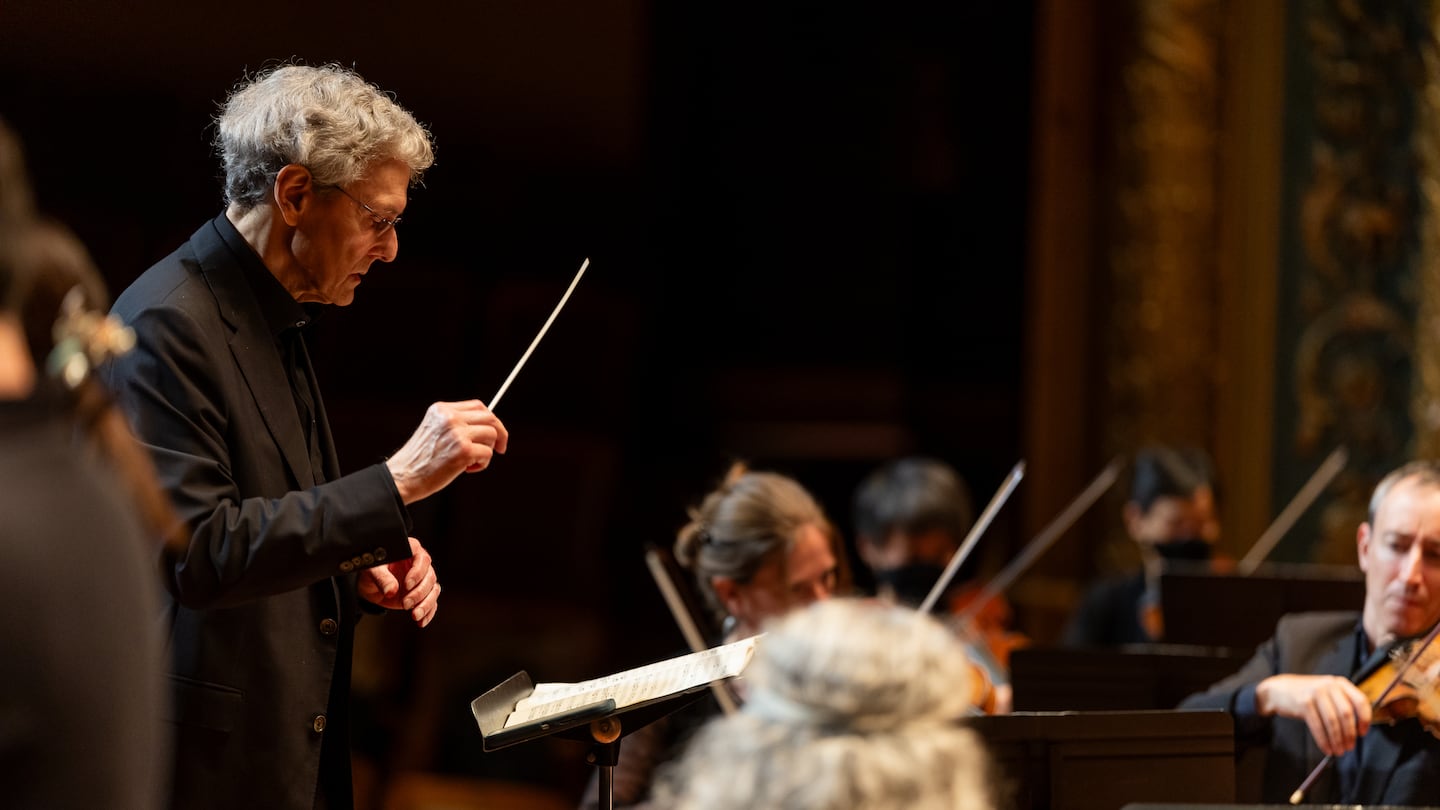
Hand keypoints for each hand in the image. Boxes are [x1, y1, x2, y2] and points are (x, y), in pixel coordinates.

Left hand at [358, 537, 440, 626]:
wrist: (370, 584)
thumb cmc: (371, 570)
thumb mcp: (372, 571)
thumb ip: (382, 579)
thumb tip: (391, 591)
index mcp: (411, 551)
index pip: (422, 559)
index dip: (417, 573)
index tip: (407, 585)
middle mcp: (420, 565)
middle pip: (430, 577)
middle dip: (419, 593)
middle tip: (405, 604)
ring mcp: (423, 580)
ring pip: (433, 590)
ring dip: (426, 604)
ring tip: (415, 615)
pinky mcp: (423, 594)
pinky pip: (432, 603)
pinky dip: (428, 613)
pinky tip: (421, 622)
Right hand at [386, 400, 508, 503]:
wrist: (403, 477)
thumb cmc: (421, 459)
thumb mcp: (435, 430)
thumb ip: (456, 424)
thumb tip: (489, 426)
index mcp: (441, 409)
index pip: (477, 406)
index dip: (490, 419)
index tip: (494, 433)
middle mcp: (449, 417)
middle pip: (490, 417)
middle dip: (500, 433)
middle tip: (500, 448)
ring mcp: (457, 433)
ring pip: (492, 435)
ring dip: (488, 451)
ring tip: (471, 462)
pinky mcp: (463, 450)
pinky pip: (488, 453)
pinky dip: (482, 464)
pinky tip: (466, 469)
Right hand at [1256, 674, 1370, 756]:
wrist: (1279, 689)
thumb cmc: (1307, 694)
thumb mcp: (1327, 692)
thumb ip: (1343, 704)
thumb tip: (1357, 729)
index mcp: (1340, 683)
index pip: (1360, 701)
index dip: (1364, 719)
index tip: (1362, 733)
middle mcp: (1329, 685)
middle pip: (1346, 714)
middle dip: (1349, 734)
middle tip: (1349, 747)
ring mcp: (1315, 693)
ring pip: (1332, 722)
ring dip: (1337, 740)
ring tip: (1338, 751)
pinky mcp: (1304, 703)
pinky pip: (1318, 726)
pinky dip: (1323, 741)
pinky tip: (1326, 748)